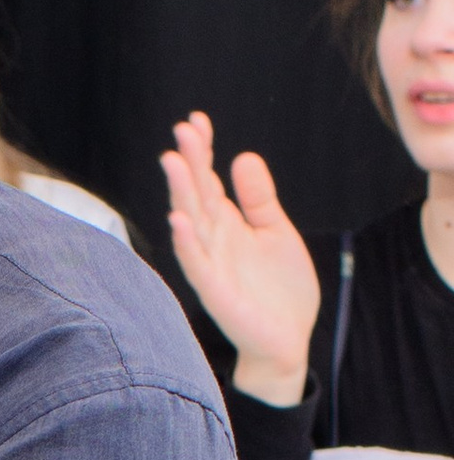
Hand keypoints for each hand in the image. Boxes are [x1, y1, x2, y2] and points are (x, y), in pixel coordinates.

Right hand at [161, 110, 320, 404]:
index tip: (197, 119)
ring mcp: (211, 264)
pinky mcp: (215, 291)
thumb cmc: (280, 289)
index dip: (203, 151)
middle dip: (189, 163)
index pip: (208, 180)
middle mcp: (214, 239)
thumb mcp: (277, 232)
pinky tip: (180, 221)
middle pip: (196, 194)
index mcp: (228, 223)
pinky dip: (186, 243)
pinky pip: (196, 264)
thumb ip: (259, 199)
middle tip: (183, 130)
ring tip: (173, 161)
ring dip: (179, 193)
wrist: (287, 340)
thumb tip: (242, 156)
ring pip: (190, 222)